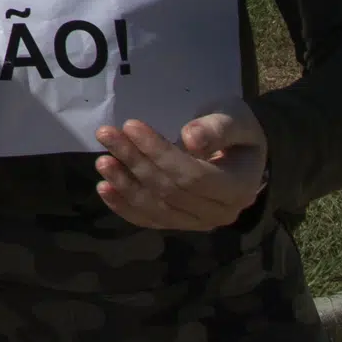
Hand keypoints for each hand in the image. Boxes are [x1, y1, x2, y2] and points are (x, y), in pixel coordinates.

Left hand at [95, 112, 268, 230]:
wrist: (240, 153)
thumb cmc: (237, 131)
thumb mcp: (235, 119)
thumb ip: (217, 128)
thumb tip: (190, 140)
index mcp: (239, 187)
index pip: (193, 176)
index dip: (160, 153)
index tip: (130, 125)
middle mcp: (221, 213)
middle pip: (170, 192)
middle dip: (135, 162)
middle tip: (106, 135)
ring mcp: (199, 222)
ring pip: (157, 209)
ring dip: (125, 186)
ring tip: (102, 161)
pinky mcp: (180, 223)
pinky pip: (150, 220)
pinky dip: (125, 207)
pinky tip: (104, 189)